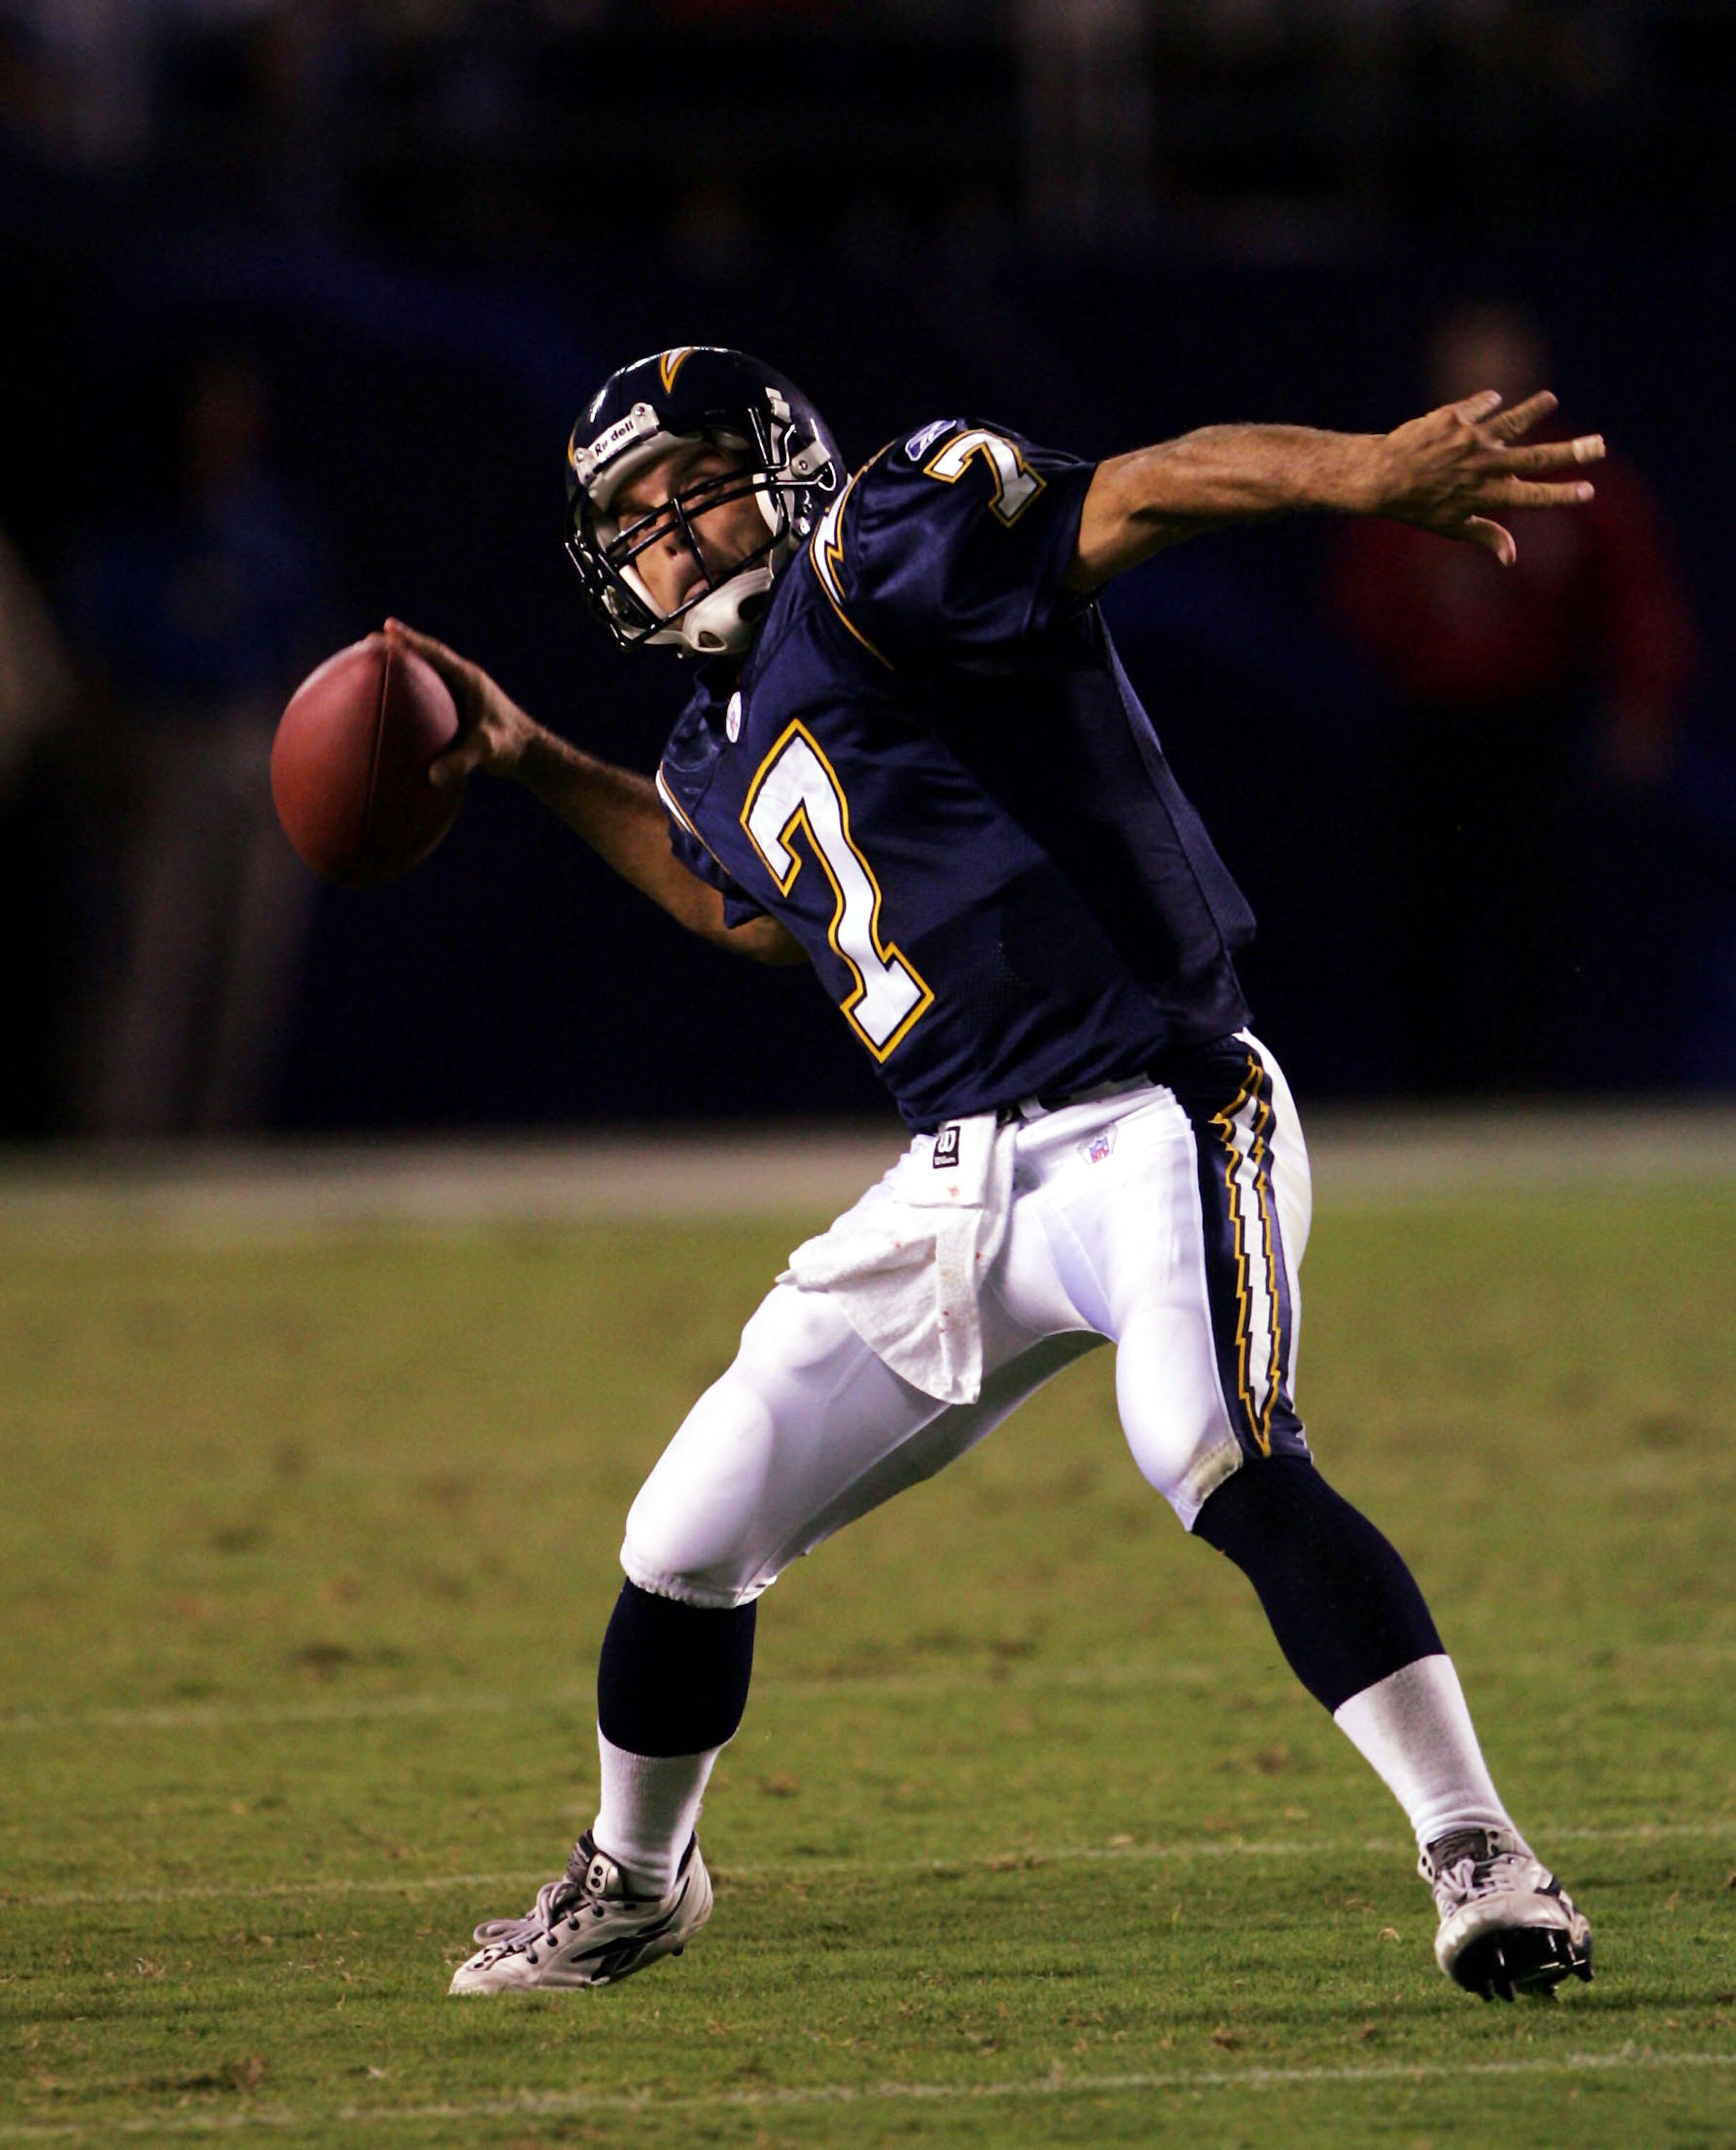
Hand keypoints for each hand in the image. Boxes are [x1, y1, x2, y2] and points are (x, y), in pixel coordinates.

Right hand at [383, 618, 538, 786]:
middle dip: (400, 647)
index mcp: (469, 679)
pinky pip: (431, 692)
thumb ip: (462, 761)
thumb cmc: (512, 746)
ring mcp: (462, 693)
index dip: (411, 640)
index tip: (387, 629)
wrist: (530, 753)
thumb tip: (432, 776)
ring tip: (376, 664)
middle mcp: (464, 680)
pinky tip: (394, 697)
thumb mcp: (487, 750)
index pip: (436, 654)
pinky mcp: (461, 708)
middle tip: (370, 641)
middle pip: (428, 657)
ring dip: (405, 666)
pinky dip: (412, 689)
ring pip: (429, 673)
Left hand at [1371, 390, 1603, 565]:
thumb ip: (1486, 535)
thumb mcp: (1451, 527)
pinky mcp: (1454, 417)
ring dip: (1534, 410)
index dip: (1563, 494)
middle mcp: (1483, 466)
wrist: (1379, 476)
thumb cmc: (1417, 506)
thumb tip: (1513, 558)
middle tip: (1600, 444)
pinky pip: (1479, 405)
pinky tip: (1496, 399)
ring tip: (1549, 399)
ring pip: (1512, 422)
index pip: (1533, 495)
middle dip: (1571, 452)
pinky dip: (1487, 403)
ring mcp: (1470, 439)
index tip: (1589, 490)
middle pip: (1536, 457)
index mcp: (1486, 494)